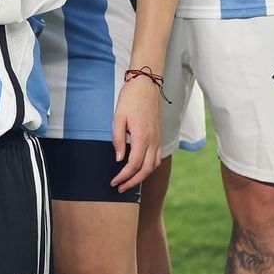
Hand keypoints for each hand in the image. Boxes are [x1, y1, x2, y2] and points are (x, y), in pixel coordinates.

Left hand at [110, 76, 161, 193]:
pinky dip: (150, 167)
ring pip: (154, 165)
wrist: (146, 84)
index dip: (123, 177)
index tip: (114, 182)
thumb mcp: (118, 117)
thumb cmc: (130, 99)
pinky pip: (157, 157)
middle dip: (132, 182)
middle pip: (145, 169)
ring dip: (142, 176)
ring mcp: (158, 139)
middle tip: (120, 188)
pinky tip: (141, 169)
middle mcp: (153, 141)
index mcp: (142, 137)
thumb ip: (118, 139)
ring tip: (129, 182)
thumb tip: (119, 159)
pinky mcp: (159, 136)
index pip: (133, 165)